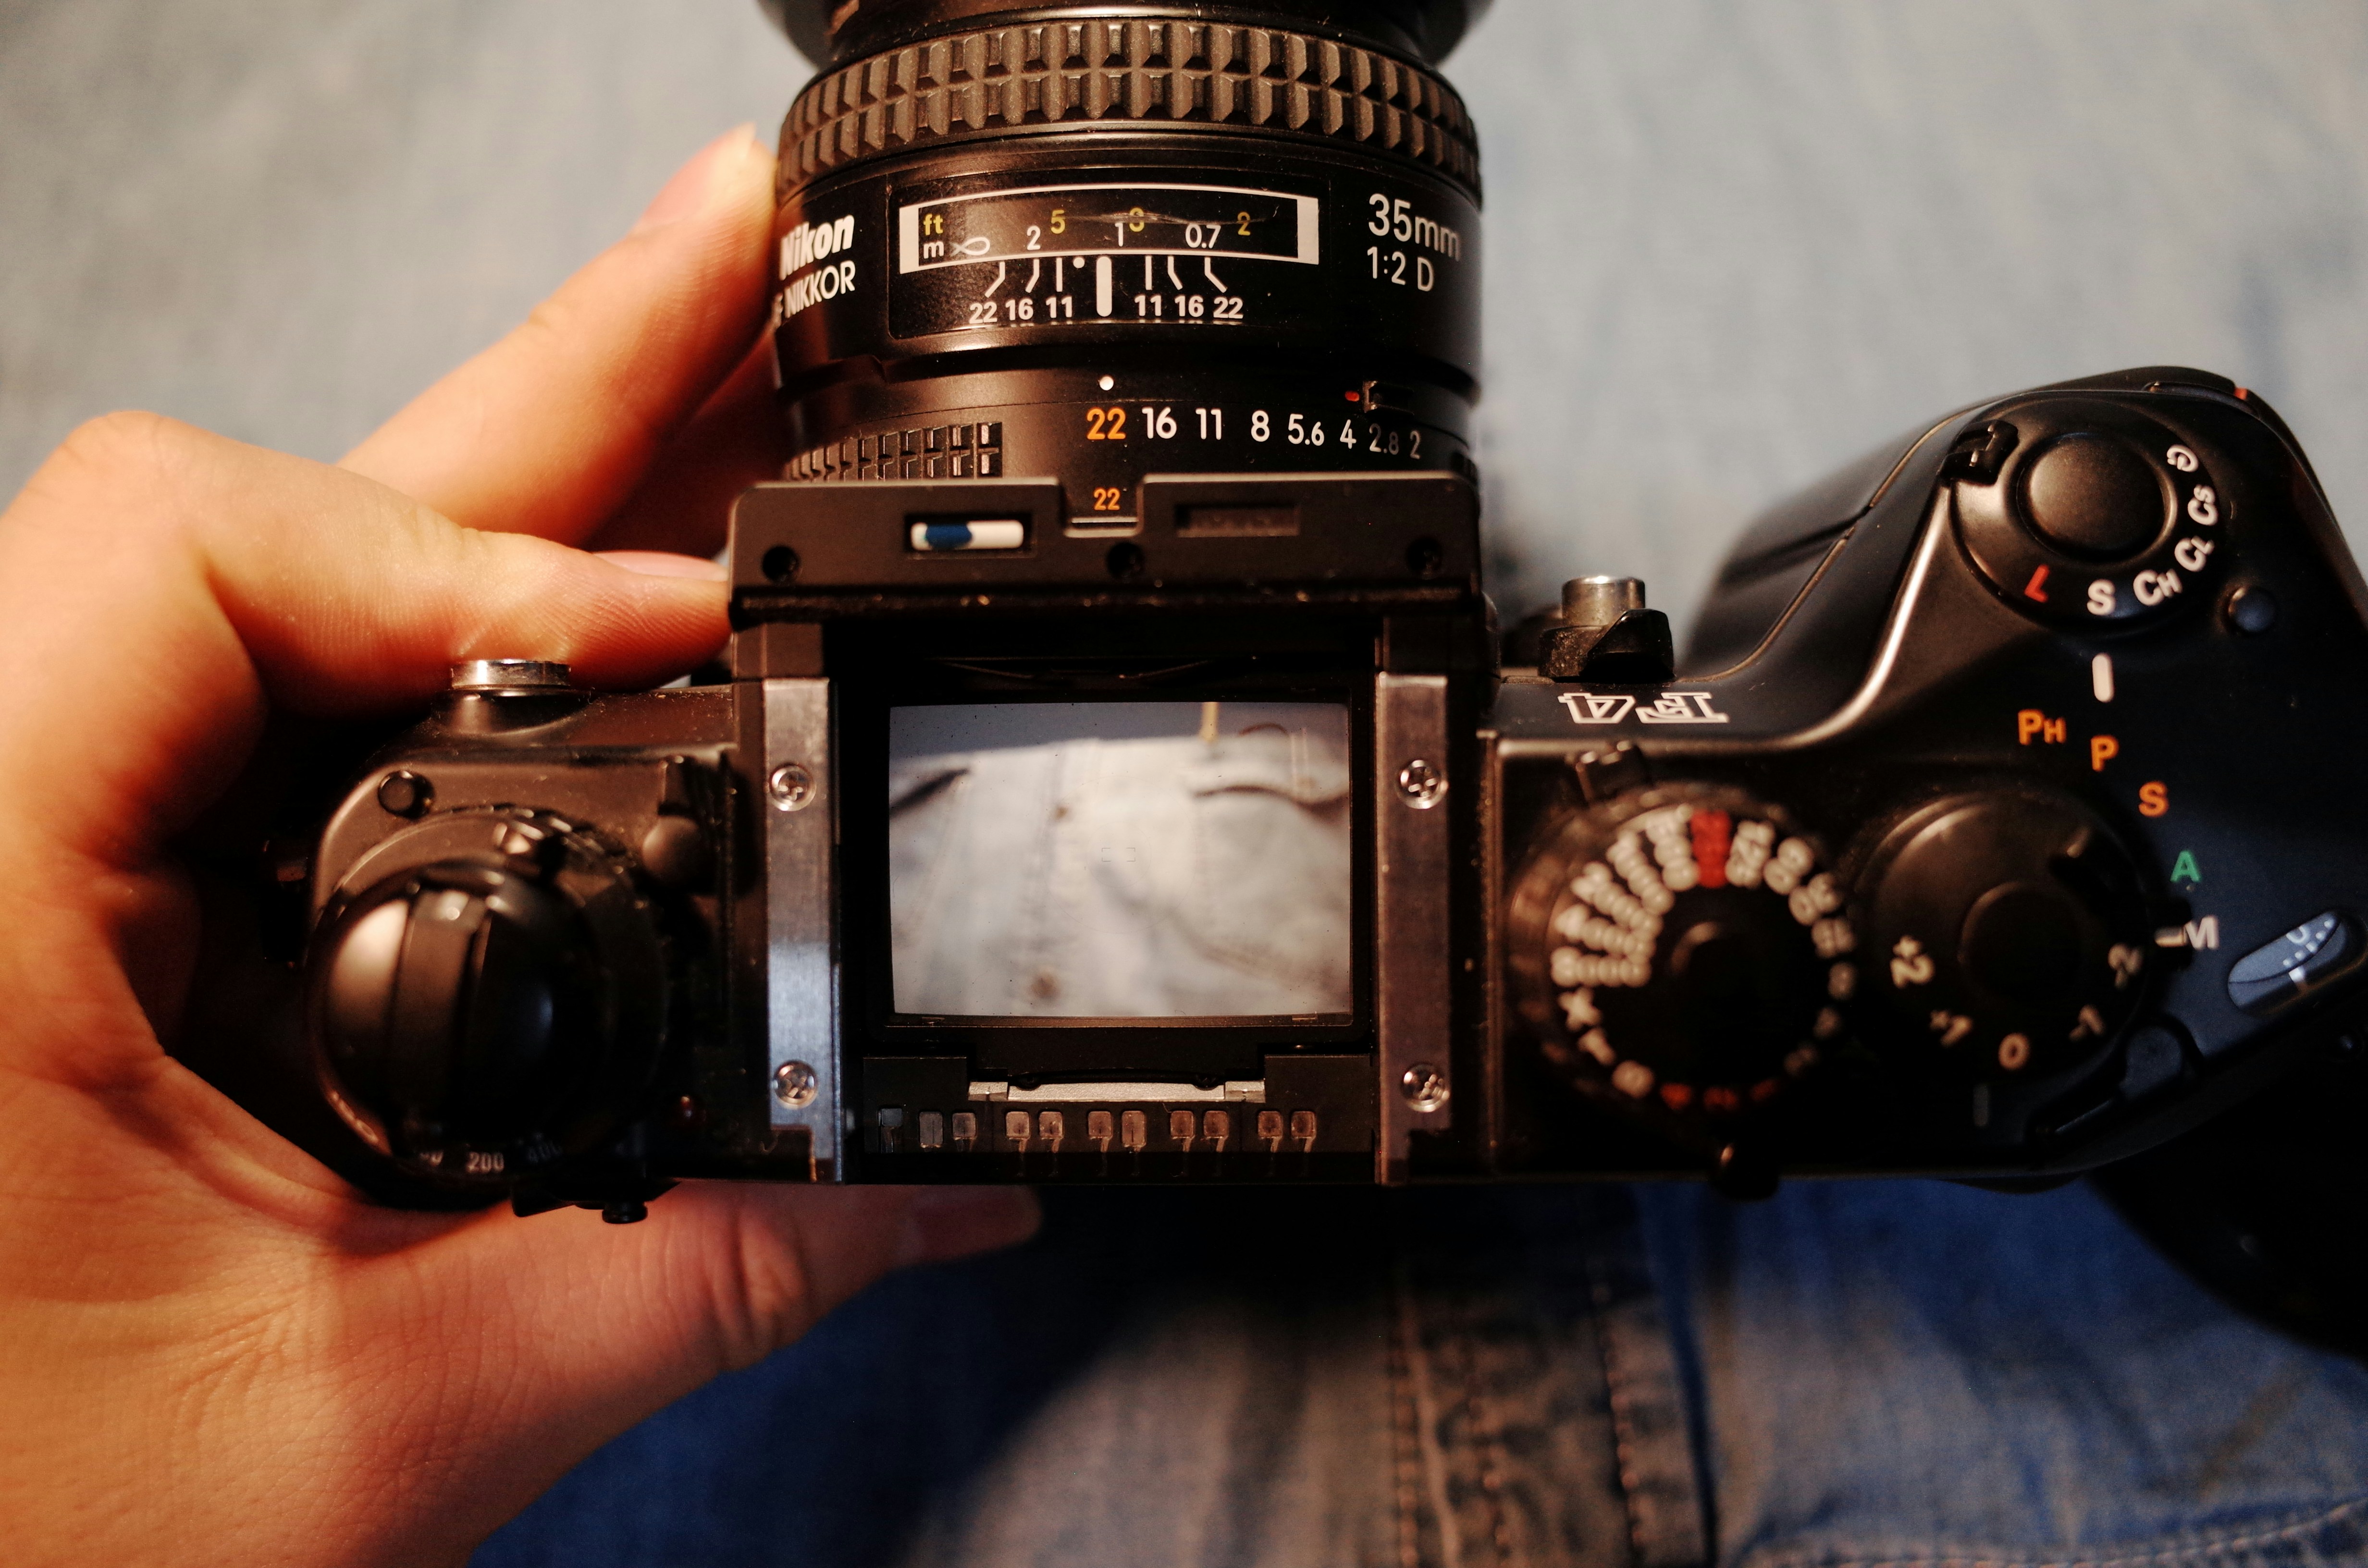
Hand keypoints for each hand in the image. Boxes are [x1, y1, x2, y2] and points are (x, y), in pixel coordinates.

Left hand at [0, 128, 1036, 1566]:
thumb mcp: (373, 1429)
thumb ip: (683, 1278)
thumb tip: (931, 1177)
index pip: (196, 549)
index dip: (480, 545)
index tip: (691, 627)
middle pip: (299, 521)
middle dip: (568, 401)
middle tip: (753, 266)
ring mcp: (40, 843)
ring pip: (310, 595)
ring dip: (533, 505)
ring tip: (724, 400)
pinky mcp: (104, 897)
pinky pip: (308, 708)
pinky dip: (481, 653)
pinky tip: (614, 622)